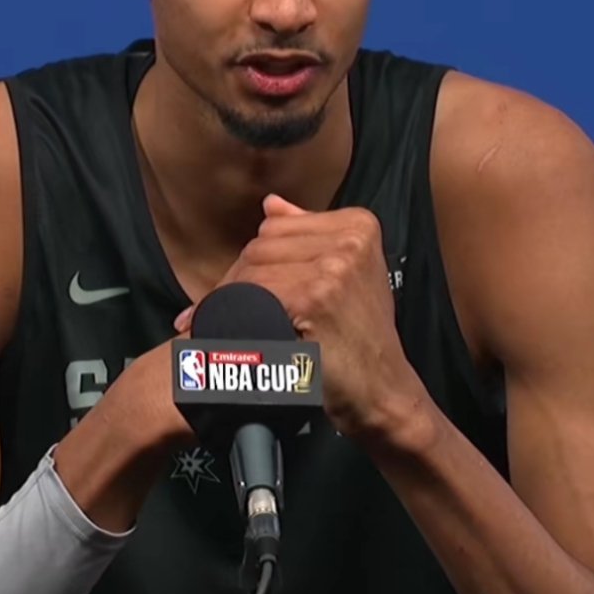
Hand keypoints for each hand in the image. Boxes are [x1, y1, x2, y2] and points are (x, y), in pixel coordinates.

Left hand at [174, 195, 436, 451]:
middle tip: (211, 316)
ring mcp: (335, 265)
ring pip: (252, 271)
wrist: (383, 390)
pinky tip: (223, 338)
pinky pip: (254, 296)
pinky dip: (232, 317)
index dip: (250, 263)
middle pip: (261, 247)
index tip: (233, 291)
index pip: (276, 228)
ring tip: (210, 329)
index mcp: (358, 224)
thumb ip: (309, 237)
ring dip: (225, 301)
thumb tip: (271, 203)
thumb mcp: (346, 277)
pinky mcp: (316, 296)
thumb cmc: (359, 340)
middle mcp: (350, 238)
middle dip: (234, 283)